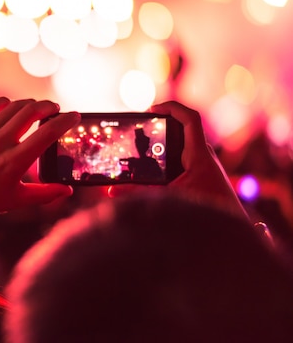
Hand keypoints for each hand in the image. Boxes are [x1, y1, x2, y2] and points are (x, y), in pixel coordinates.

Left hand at [0, 97, 79, 218]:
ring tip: (35, 107)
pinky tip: (9, 105)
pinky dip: (4, 102)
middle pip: (32, 111)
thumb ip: (45, 194)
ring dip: (29, 103)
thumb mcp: (16, 200)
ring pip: (12, 106)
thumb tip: (68, 191)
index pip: (49, 133)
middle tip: (54, 109)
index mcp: (15, 161)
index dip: (66, 120)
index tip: (75, 115)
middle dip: (48, 106)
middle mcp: (0, 143)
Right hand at [109, 101, 246, 218]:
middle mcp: (204, 156)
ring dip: (166, 141)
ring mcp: (204, 165)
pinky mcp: (202, 176)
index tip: (152, 109)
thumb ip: (139, 194)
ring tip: (145, 143)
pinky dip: (169, 156)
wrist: (230, 235)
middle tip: (142, 126)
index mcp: (199, 155)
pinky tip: (156, 166)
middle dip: (163, 124)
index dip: (171, 108)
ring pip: (183, 144)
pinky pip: (185, 157)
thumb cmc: (205, 215)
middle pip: (183, 129)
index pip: (190, 119)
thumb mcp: (168, 200)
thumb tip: (111, 191)